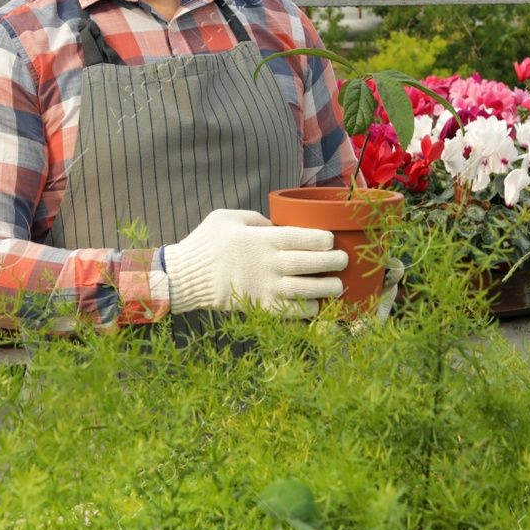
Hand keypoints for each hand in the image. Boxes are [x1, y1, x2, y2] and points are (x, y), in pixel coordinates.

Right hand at [163, 209, 347, 315]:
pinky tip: (316, 306)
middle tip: (344, 260)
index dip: (322, 239)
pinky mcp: (258, 306)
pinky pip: (288, 312)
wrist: (185, 277)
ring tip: (338, 285)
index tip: (331, 240)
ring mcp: (263, 288)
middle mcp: (266, 264)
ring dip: (325, 288)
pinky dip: (305, 311)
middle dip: (332, 262)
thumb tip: (278, 225)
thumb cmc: (206, 242)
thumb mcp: (228, 217)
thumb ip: (257, 219)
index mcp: (261, 240)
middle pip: (308, 263)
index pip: (301, 237)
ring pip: (303, 290)